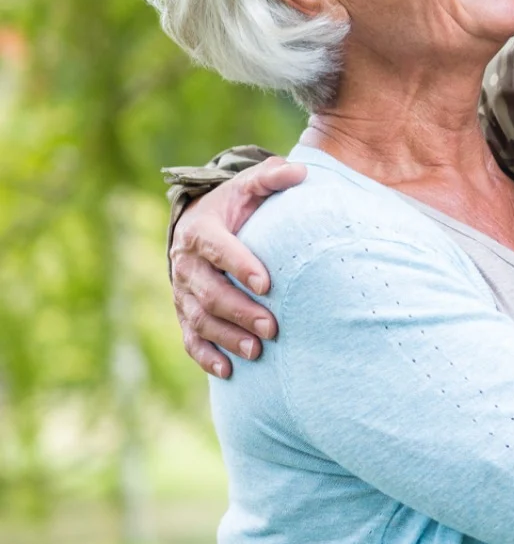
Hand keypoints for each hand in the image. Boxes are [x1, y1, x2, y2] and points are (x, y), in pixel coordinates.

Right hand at [170, 157, 305, 376]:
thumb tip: (300, 172)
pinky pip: (190, 338)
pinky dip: (206, 356)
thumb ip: (272, 178)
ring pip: (199, 319)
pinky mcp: (184, 312)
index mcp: (201, 231)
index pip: (218, 249)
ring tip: (258, 352)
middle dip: (239, 311)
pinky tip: (228, 371)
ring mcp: (183, 291)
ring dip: (227, 337)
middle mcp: (186, 263)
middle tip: (272, 327)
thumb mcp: (250, 187)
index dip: (239, 264)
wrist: (203, 225)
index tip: (268, 282)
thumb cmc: (237, 206)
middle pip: (209, 292)